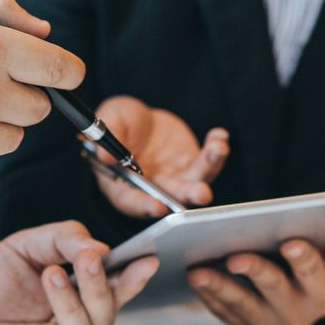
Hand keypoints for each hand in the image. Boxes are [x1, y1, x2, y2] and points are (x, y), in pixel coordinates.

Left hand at [0, 221, 158, 324]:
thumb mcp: (23, 247)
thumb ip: (61, 239)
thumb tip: (99, 248)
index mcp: (78, 298)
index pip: (115, 289)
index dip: (133, 276)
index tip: (146, 259)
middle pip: (106, 315)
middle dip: (99, 287)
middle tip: (85, 262)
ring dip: (73, 310)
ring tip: (52, 279)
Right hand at [93, 96, 229, 216]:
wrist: (141, 117)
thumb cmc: (119, 122)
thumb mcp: (111, 121)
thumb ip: (109, 138)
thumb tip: (105, 155)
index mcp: (123, 184)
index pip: (132, 201)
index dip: (144, 206)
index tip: (158, 207)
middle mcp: (151, 188)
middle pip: (170, 197)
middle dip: (187, 195)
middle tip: (202, 193)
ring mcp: (174, 179)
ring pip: (194, 181)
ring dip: (209, 167)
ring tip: (217, 149)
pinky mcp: (192, 166)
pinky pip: (207, 162)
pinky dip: (215, 151)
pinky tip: (219, 137)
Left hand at [187, 223, 324, 324]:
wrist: (305, 305)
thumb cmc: (317, 272)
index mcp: (322, 295)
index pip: (313, 274)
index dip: (303, 258)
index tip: (291, 242)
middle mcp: (298, 316)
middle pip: (274, 289)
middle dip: (255, 272)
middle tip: (234, 257)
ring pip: (242, 305)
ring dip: (219, 287)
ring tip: (198, 271)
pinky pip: (223, 313)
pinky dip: (208, 296)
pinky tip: (195, 278)